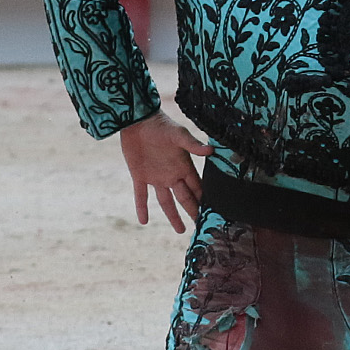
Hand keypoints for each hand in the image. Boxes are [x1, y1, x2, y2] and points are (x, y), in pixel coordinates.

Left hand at [117, 111, 212, 232]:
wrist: (136, 119)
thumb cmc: (160, 124)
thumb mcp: (178, 134)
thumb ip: (193, 145)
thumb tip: (211, 151)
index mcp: (184, 167)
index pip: (198, 188)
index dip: (205, 200)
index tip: (212, 214)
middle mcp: (172, 175)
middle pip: (185, 198)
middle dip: (193, 211)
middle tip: (200, 225)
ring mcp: (156, 177)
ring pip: (166, 201)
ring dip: (173, 215)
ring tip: (180, 230)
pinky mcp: (139, 175)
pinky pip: (141, 195)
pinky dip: (142, 207)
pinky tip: (143, 221)